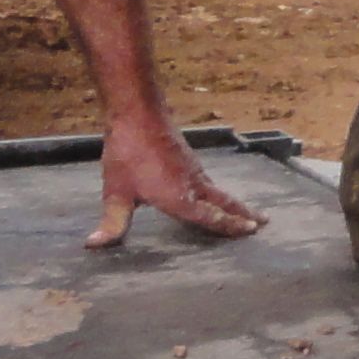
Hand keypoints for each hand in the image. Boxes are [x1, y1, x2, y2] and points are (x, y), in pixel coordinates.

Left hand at [88, 112, 262, 248]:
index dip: (230, 226)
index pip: (211, 217)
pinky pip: (209, 180)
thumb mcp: (116, 192)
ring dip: (233, 202)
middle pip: (225, 202)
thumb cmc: (127, 154)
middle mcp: (193, 185)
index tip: (250, 230)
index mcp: (180, 198)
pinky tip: (211, 190)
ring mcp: (193, 169)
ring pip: (218, 190)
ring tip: (245, 211)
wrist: (138, 113)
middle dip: (243, 214)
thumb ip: (112, 222)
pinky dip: (218, 190)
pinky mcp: (187, 158)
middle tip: (263, 222)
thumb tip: (95, 245)